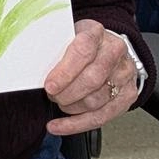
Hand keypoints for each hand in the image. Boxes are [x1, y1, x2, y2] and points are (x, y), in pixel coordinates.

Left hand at [43, 20, 139, 136]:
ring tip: (59, 103)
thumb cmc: (82, 43)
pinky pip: (102, 116)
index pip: (83, 51)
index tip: (49, 85)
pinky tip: (60, 125)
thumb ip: (54, 48)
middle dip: (67, 93)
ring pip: (96, 100)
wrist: (107, 47)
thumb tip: (31, 63)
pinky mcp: (127, 95)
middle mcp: (115, 52)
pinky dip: (77, 124)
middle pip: (92, 79)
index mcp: (97, 33)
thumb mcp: (66, 36)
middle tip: (51, 95)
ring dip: (71, 107)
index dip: (65, 72)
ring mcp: (124, 74)